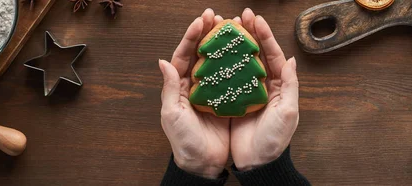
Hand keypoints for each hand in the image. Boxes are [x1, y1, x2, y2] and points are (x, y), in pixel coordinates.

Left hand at [159, 9, 228, 178]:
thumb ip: (169, 88)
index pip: (184, 55)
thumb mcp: (172, 115)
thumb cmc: (183, 141)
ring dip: (225, 43)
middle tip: (218, 16)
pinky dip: (239, 63)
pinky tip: (247, 51)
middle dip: (209, 33)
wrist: (203, 164)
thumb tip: (164, 62)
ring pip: (219, 61)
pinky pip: (234, 77)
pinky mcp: (228, 100)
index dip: (192, 36)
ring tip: (234, 27)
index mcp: (180, 86)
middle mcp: (196, 85)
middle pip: (202, 53)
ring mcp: (213, 91)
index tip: (201, 20)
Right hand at [229, 9, 299, 170]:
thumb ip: (290, 85)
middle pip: (253, 53)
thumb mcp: (288, 112)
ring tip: (222, 28)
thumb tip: (290, 60)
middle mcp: (261, 85)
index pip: (271, 54)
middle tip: (237, 16)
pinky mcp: (230, 101)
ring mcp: (244, 92)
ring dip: (231, 44)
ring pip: (237, 62)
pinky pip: (224, 78)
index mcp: (277, 85)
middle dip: (246, 33)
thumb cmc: (276, 140)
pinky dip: (218, 64)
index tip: (255, 19)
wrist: (257, 163)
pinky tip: (210, 52)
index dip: (263, 35)